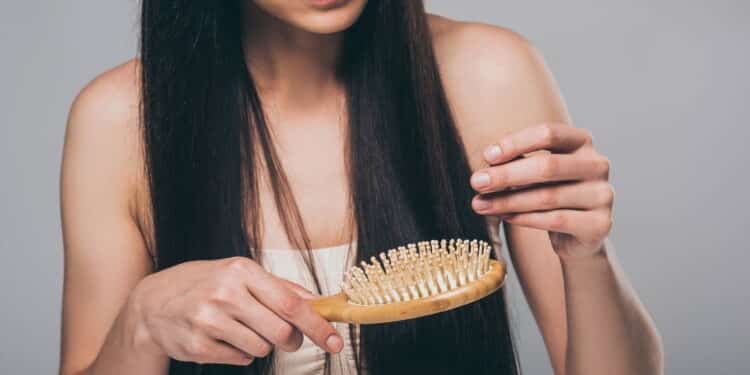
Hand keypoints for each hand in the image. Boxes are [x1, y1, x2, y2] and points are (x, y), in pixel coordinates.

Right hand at [126, 256, 342, 365]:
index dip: (318, 325)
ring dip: (260, 344)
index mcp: (241, 271)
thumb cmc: (203, 284)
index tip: (335, 341)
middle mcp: (225, 293)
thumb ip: (278, 287)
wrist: (152, 303)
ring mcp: (209, 321)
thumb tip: (315, 300)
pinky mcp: (197, 346)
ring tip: (240, 328)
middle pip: (281, 331)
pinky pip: (240, 359)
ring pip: (261, 348)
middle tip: (286, 336)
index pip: (291, 303)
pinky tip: (223, 337)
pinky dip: (240, 352)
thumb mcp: (238, 274)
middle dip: (290, 339)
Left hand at [469, 123, 613, 259]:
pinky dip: (525, 218)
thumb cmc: (550, 193)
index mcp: (582, 142)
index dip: (515, 143)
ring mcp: (602, 195)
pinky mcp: (600, 224)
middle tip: (476, 182)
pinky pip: (555, 220)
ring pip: (548, 196)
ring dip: (508, 200)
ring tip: (480, 204)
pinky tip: (505, 217)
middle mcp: (597, 164)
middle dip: (506, 175)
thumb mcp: (535, 172)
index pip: (548, 133)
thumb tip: (487, 161)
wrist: (577, 234)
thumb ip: (518, 162)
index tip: (487, 155)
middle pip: (547, 165)